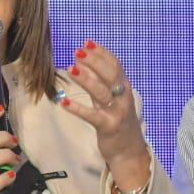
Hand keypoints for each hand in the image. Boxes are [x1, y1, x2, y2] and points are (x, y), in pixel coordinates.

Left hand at [60, 41, 149, 191]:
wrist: (129, 150)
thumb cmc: (118, 121)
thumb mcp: (112, 99)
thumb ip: (99, 82)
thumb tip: (83, 61)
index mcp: (124, 88)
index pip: (116, 65)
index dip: (102, 53)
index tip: (87, 42)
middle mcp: (123, 98)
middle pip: (110, 75)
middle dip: (94, 62)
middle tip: (78, 52)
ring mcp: (116, 112)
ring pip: (101, 92)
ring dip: (86, 80)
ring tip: (71, 69)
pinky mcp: (108, 127)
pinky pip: (92, 116)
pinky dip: (78, 109)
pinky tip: (64, 103)